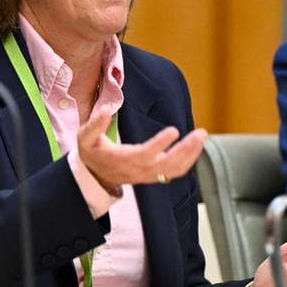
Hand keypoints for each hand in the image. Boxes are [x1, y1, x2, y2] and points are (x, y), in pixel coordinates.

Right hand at [76, 107, 206, 191]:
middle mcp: (139, 170)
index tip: (174, 130)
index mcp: (123, 160)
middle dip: (185, 150)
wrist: (94, 174)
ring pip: (174, 170)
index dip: (160, 144)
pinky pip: (175, 172)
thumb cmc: (92, 152)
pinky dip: (188, 160)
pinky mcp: (154, 175)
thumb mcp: (85, 138)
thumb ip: (94, 125)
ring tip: (201, 136)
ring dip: (191, 155)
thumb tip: (105, 111)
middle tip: (200, 133)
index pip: (145, 154)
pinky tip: (196, 146)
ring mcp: (148, 175)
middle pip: (167, 164)